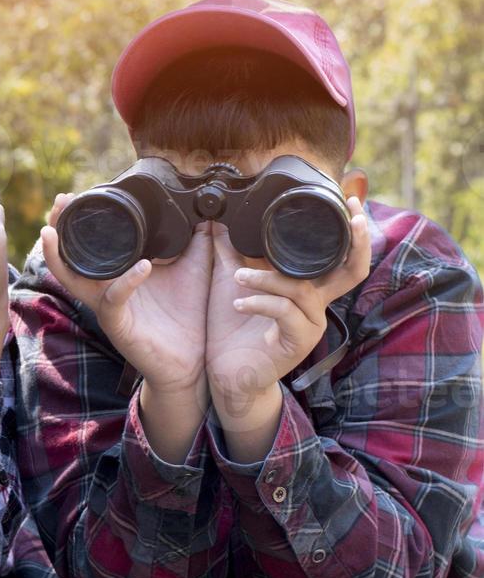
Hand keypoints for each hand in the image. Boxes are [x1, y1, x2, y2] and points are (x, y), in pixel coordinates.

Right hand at [42, 195, 211, 395]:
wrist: (192, 361)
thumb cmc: (186, 317)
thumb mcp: (193, 271)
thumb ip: (197, 243)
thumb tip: (206, 213)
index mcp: (116, 275)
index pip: (85, 245)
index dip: (72, 222)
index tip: (71, 196)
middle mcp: (104, 289)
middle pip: (66, 258)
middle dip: (56, 229)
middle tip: (59, 203)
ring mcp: (107, 307)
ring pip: (73, 279)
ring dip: (60, 255)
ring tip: (55, 231)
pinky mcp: (118, 325)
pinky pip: (113, 301)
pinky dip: (125, 282)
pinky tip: (141, 266)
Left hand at [205, 197, 370, 409]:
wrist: (226, 374)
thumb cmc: (233, 330)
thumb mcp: (232, 284)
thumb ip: (231, 253)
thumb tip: (220, 221)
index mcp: (307, 289)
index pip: (341, 259)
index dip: (353, 233)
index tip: (350, 202)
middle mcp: (316, 306)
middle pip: (352, 272)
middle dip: (356, 242)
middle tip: (350, 216)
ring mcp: (310, 325)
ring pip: (302, 290)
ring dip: (267, 279)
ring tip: (237, 277)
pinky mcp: (297, 343)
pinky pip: (285, 313)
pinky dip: (261, 303)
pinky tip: (239, 303)